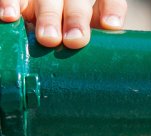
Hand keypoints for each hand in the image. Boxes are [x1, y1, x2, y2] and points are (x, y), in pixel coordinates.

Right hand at [0, 0, 126, 48]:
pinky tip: (10, 16)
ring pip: (47, 0)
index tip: (110, 25)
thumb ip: (91, 56)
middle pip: (76, 2)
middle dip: (76, 20)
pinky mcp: (22, 0)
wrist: (32, 35)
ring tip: (48, 39)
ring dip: (48, 17)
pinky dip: (10, 3)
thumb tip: (101, 83)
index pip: (108, 1)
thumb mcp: (80, 50)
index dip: (111, 9)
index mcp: (88, 9)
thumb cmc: (65, 46)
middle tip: (75, 41)